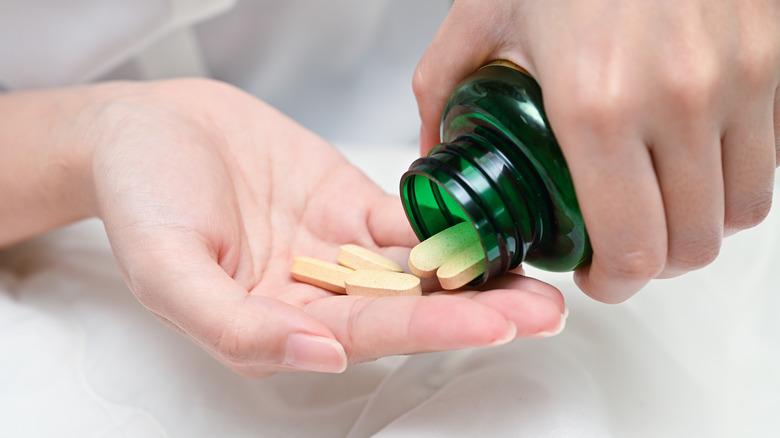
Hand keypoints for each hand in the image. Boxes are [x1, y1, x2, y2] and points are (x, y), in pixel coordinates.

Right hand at [86, 79, 564, 377]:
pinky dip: (448, 223)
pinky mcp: (348, 208)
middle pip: (407, 309)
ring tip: (537, 276)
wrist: (143, 129)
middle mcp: (315, 295)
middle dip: (476, 311)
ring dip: (475, 271)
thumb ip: (236, 327)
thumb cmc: (139, 199)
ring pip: (416, 268)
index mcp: (276, 325)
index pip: (368, 335)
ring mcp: (336, 251)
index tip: (494, 324)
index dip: (432, 329)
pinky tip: (491, 227)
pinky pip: (405, 222)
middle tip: (542, 311)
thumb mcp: (167, 272)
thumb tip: (317, 354)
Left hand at [414, 0, 779, 302]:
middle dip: (656, 265)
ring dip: (700, 227)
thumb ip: (441, 91)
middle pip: (695, 243)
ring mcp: (741, 76)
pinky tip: (694, 162)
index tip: (599, 276)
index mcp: (597, 104)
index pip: (633, 246)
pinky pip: (771, 154)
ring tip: (661, 211)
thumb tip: (431, 152)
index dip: (617, 282)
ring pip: (744, 209)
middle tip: (624, 251)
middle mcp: (681, 99)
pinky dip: (734, 177)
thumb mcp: (481, 17)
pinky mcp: (774, 55)